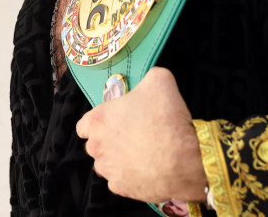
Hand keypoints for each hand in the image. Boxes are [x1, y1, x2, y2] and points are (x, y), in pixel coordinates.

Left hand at [75, 67, 206, 202]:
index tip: (115, 120)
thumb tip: (150, 80)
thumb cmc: (167, 118)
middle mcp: (97, 147)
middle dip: (109, 139)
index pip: (84, 124)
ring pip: (107, 164)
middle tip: (134, 133)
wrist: (184, 159)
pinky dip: (130, 175)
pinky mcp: (122, 189)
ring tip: (142, 151)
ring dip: (118, 158)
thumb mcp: (160, 80)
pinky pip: (121, 181)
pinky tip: (147, 167)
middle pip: (95, 144)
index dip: (100, 121)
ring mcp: (109, 171)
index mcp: (99, 120)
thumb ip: (148, 77)